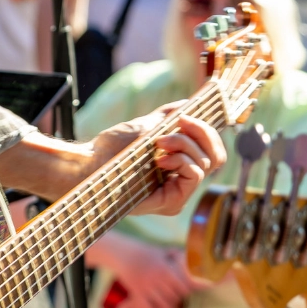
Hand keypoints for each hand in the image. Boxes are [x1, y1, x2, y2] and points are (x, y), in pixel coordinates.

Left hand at [86, 103, 225, 215]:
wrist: (89, 164)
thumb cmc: (111, 148)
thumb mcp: (146, 126)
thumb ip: (169, 118)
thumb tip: (189, 104)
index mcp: (178, 165)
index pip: (213, 151)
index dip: (207, 131)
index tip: (187, 116)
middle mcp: (181, 182)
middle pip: (217, 157)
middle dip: (201, 133)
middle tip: (179, 123)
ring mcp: (178, 194)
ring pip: (206, 164)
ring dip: (185, 144)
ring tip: (160, 143)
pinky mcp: (173, 202)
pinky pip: (195, 175)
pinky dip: (182, 160)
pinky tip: (160, 158)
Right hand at [92, 234, 199, 307]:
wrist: (125, 255)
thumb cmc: (147, 253)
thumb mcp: (163, 251)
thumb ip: (177, 255)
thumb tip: (193, 256)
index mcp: (165, 268)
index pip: (182, 286)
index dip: (185, 291)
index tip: (184, 290)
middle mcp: (156, 278)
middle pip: (174, 297)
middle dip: (177, 298)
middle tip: (176, 296)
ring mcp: (146, 287)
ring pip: (163, 304)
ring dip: (167, 305)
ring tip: (167, 302)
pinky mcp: (137, 293)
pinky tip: (155, 305)